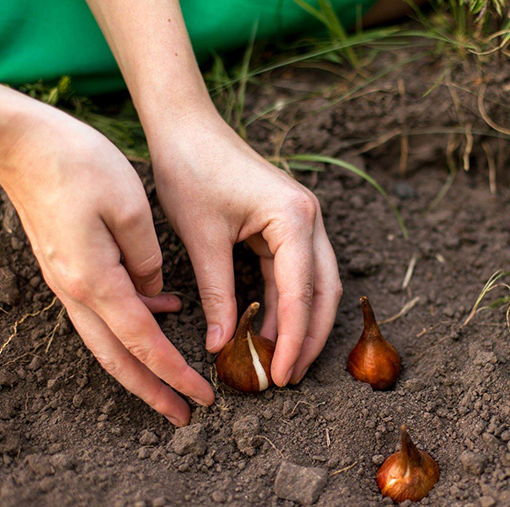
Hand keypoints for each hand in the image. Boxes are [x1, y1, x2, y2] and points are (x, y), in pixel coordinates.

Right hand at [0, 107, 213, 425]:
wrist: (20, 142)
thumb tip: (157, 294)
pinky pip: (103, 310)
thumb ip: (148, 259)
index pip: (144, 342)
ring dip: (141, 366)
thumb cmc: (78, 164)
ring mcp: (67, 282)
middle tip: (185, 416)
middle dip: (153, 391)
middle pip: (118, 358)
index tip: (203, 397)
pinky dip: (133, 324)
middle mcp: (77, 291)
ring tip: (174, 382)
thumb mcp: (130, 207)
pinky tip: (164, 310)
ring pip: (107, 341)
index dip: (175, 374)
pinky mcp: (68, 268)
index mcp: (96, 281)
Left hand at [148, 107, 342, 386]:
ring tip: (281, 361)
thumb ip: (218, 294)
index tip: (282, 375)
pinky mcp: (287, 224)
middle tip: (290, 377)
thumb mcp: (202, 239)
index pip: (301, 293)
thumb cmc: (191, 171)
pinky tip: (269, 329)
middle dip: (310, 338)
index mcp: (293, 218)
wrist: (185, 125)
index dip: (294, 339)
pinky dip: (285, 303)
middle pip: (324, 292)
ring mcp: (302, 221)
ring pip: (315, 285)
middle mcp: (309, 219)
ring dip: (301, 323)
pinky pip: (295, 272)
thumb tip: (222, 345)